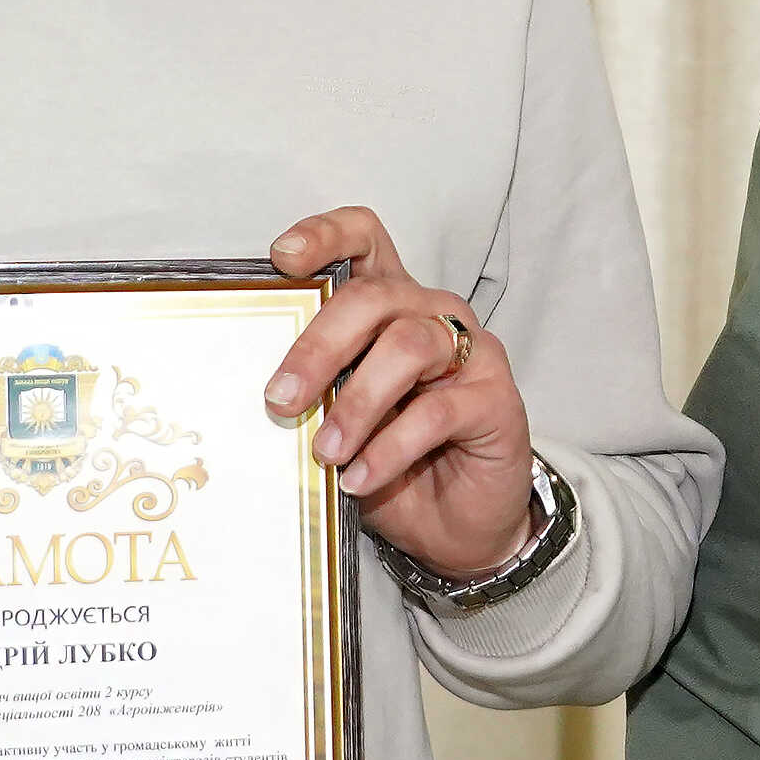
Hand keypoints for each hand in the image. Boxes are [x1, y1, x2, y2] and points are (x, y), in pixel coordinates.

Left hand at [267, 208, 536, 579]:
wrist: (455, 524)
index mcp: (391, 305)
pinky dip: (389, 449)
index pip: (365, 240)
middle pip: (374, 295)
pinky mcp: (496, 399)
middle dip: (319, 345)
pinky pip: (437, 411)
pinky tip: (359, 479)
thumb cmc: (392, 462)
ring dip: (357, 402)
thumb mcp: (341, 421)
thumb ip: (316, 392)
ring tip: (326, 452)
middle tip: (281, 399)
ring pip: (408, 346)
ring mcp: (471, 353)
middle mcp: (433, 314)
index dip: (325, 235)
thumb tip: (264, 392)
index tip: (283, 257)